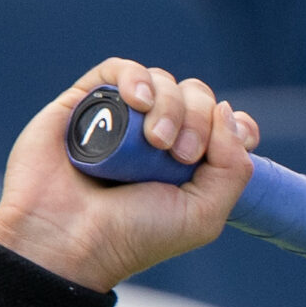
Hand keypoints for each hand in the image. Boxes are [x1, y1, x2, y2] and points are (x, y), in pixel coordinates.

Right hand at [0, 58, 259, 292]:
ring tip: (155, 142)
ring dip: (170, 105)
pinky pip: (123, 69)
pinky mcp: (89, 102)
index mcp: (188, 169)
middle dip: (199, 119)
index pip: (225, 127)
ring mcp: (124, 120)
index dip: (235, 126)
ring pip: (164, 82)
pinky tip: (137, 103)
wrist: (68, 238)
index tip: (237, 140)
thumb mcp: (202, 217)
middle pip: (197, 98)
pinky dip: (137, 78)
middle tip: (182, 155)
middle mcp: (158, 141)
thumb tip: (226, 110)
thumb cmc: (133, 236)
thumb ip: (233, 169)